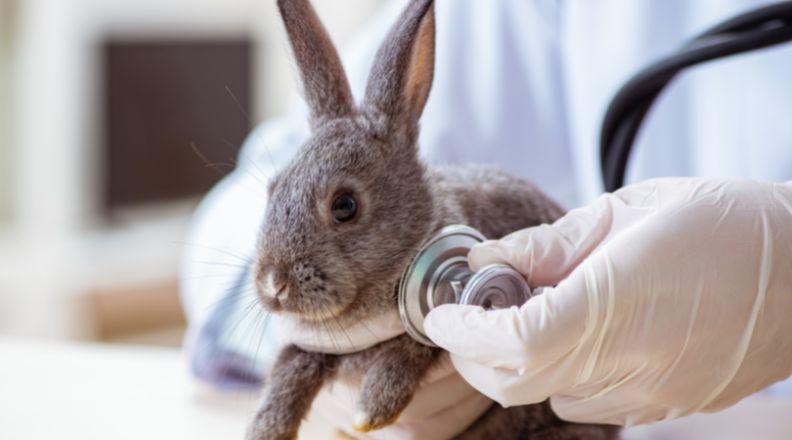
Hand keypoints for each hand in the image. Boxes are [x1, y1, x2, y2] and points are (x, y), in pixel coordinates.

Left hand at [424, 178, 791, 425]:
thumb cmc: (723, 224)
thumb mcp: (627, 210)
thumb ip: (547, 243)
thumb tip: (484, 260)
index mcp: (617, 303)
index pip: (516, 341)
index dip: (466, 331)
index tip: (443, 311)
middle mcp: (630, 360)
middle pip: (517, 383)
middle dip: (474, 354)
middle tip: (467, 317)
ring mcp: (651, 391)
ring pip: (547, 395)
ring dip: (518, 362)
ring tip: (529, 315)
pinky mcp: (668, 403)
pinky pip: (589, 399)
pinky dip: (561, 371)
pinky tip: (578, 332)